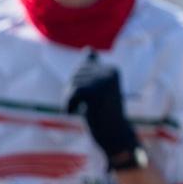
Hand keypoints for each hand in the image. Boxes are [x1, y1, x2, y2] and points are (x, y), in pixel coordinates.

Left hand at [66, 51, 139, 168]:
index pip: (81, 67)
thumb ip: (94, 68)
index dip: (79, 84)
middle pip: (76, 74)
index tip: (92, 98)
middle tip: (87, 106)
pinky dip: (68, 105)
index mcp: (113, 69)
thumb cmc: (105, 112)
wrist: (114, 135)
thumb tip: (89, 49)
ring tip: (85, 110)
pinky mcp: (96, 93)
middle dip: (73, 90)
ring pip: (72, 83)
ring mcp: (104, 82)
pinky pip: (71, 93)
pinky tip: (75, 113)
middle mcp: (111, 72)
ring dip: (71, 99)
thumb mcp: (99, 87)